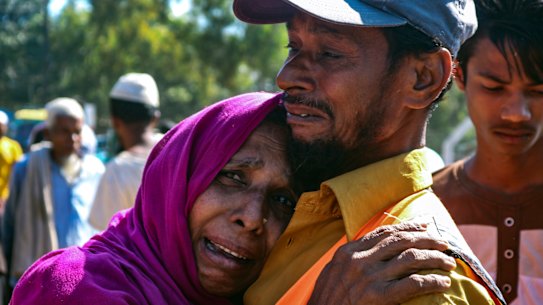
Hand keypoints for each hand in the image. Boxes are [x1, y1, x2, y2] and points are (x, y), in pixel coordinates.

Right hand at [308, 222, 455, 304]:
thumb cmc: (326, 301)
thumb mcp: (332, 272)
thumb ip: (351, 259)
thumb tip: (370, 249)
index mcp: (348, 252)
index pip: (384, 232)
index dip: (407, 227)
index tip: (424, 225)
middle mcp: (360, 260)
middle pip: (401, 241)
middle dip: (426, 239)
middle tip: (443, 242)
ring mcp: (369, 277)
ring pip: (411, 258)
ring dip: (434, 258)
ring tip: (448, 262)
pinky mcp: (378, 297)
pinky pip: (413, 284)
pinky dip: (431, 281)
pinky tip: (443, 282)